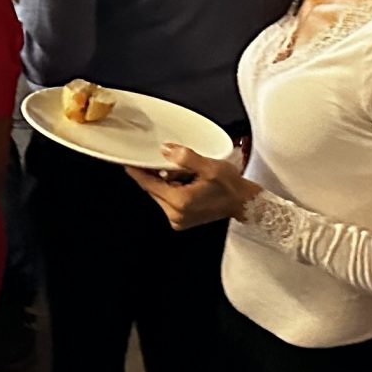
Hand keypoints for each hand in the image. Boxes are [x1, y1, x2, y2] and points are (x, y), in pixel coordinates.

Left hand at [120, 142, 257, 229]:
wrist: (244, 202)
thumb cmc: (230, 185)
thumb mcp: (210, 166)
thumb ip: (185, 158)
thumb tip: (165, 150)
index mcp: (180, 202)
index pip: (149, 185)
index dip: (138, 172)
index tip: (127, 163)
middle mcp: (175, 215)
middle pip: (153, 190)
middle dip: (156, 175)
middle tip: (167, 162)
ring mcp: (178, 220)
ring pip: (160, 194)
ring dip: (165, 182)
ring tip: (186, 175)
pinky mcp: (180, 221)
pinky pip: (168, 200)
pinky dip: (172, 190)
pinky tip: (186, 183)